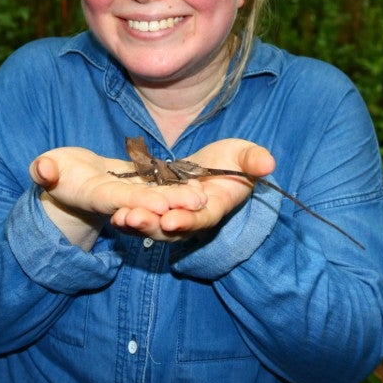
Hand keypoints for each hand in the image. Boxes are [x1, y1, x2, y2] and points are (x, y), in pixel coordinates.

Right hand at [29, 147, 207, 247]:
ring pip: (157, 195)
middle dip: (171, 203)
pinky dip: (178, 185)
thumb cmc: (54, 171)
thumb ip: (44, 170)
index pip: (118, 198)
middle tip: (198, 203)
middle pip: (146, 201)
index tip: (161, 206)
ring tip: (204, 196)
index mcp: (94, 194)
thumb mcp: (45, 169)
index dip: (138, 201)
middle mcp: (116, 198)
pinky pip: (160, 186)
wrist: (69, 178)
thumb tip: (43, 169)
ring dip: (180, 198)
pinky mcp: (138, 183)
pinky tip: (200, 182)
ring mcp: (129, 193)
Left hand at [110, 139, 274, 241]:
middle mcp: (192, 218)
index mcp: (216, 206)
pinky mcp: (156, 210)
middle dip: (153, 225)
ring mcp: (173, 216)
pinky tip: (114, 214)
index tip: (172, 219)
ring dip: (137, 224)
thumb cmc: (233, 160)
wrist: (213, 166)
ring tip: (120, 218)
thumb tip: (268, 163)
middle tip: (134, 218)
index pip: (202, 218)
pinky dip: (129, 218)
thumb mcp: (244, 154)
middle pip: (173, 228)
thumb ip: (253, 160)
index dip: (188, 220)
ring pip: (154, 226)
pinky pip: (142, 216)